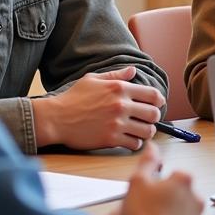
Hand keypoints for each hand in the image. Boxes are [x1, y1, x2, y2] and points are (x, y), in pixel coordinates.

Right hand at [32, 66, 164, 150]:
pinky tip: (129, 140)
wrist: (55, 118)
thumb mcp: (93, 79)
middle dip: (154, 117)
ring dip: (146, 132)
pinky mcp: (111, 138)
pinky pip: (134, 143)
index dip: (158, 101)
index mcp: (119, 88)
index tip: (157, 105)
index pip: (152, 94)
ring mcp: (117, 123)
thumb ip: (116, 75)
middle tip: (147, 120)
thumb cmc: (72, 98)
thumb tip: (133, 70)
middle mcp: (121, 105)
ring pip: (147, 131)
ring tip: (139, 131)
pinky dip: (135, 143)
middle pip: (154, 114)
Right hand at [105, 142, 203, 214]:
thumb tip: (153, 148)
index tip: (148, 191)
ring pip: (183, 209)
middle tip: (148, 207)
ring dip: (172, 212)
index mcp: (184, 180)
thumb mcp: (138, 181)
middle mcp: (195, 196)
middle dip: (166, 197)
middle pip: (179, 192)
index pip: (173, 174)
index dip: (158, 182)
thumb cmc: (143, 214)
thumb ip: (148, 161)